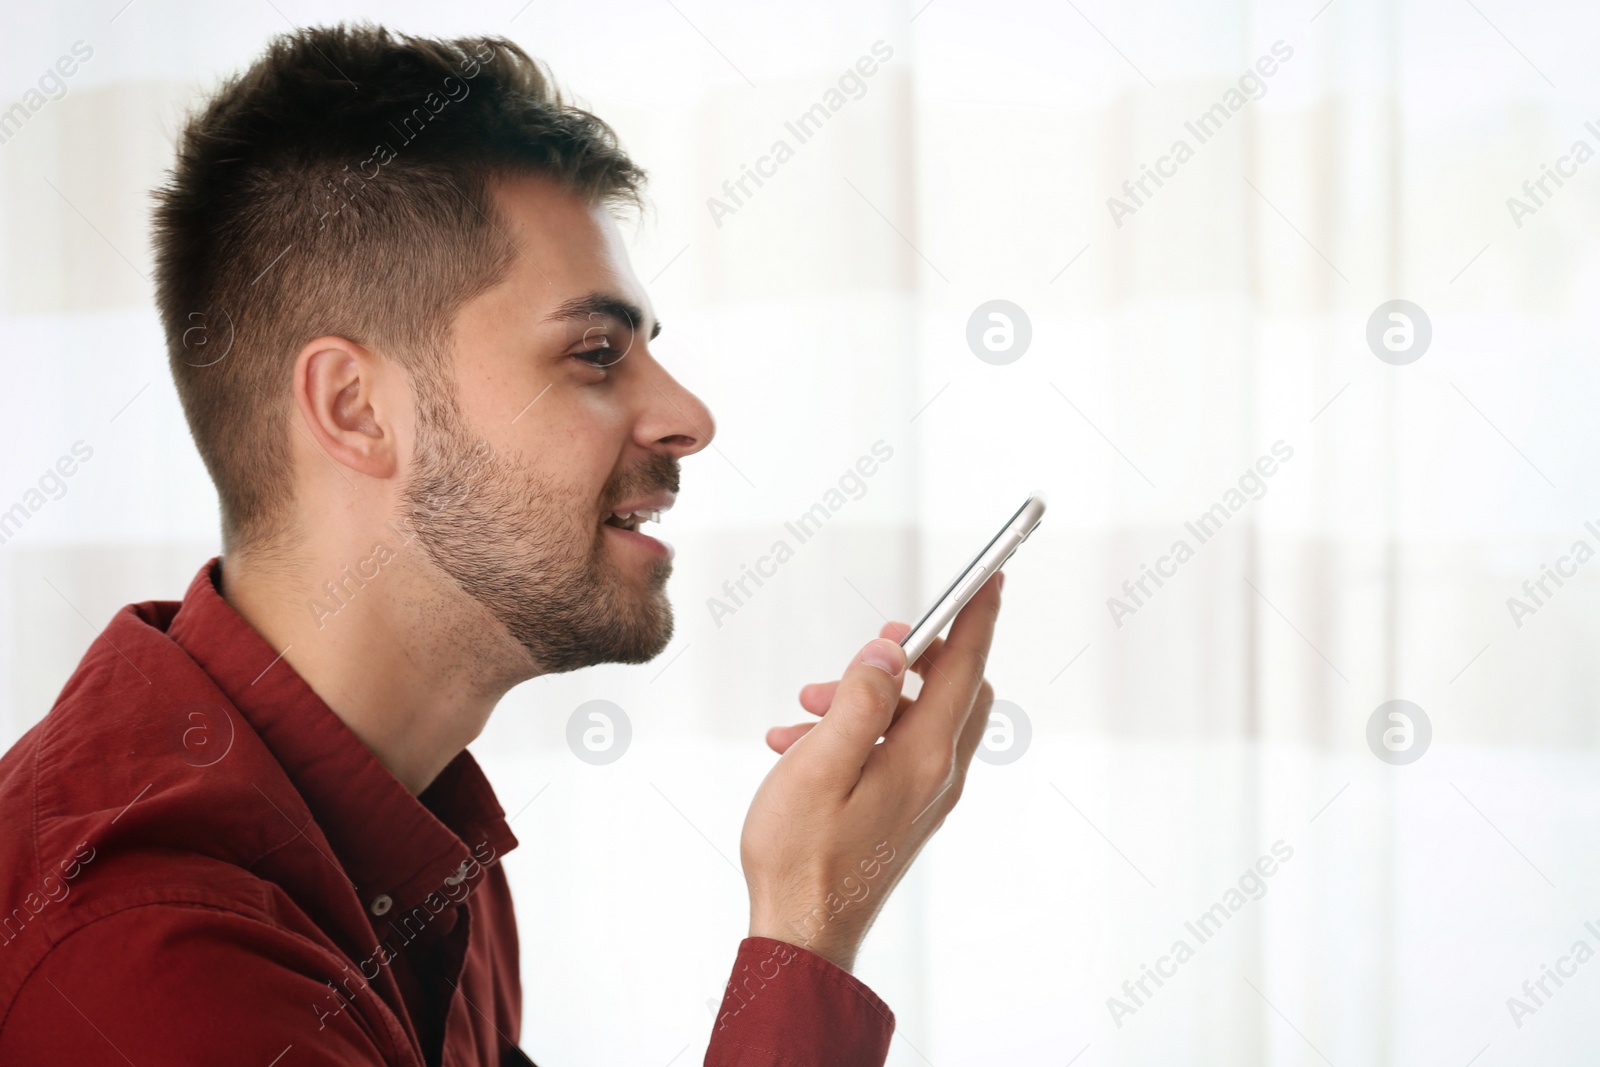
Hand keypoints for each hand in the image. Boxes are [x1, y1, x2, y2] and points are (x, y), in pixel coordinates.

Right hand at [739, 571, 1002, 971]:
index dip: (978, 614)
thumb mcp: (817, 767)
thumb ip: (858, 704)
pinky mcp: (903, 809)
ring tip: (807, 705)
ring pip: (916, 717)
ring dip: (868, 696)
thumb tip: (891, 653)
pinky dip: (857, 731)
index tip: (993, 573)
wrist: (803, 935)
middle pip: (954, 688)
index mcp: (923, 758)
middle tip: (869, 648)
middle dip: (914, 656)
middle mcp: (937, 775)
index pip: (965, 667)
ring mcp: (923, 795)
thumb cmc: (800, 857)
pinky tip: (801, 742)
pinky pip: (894, 748)